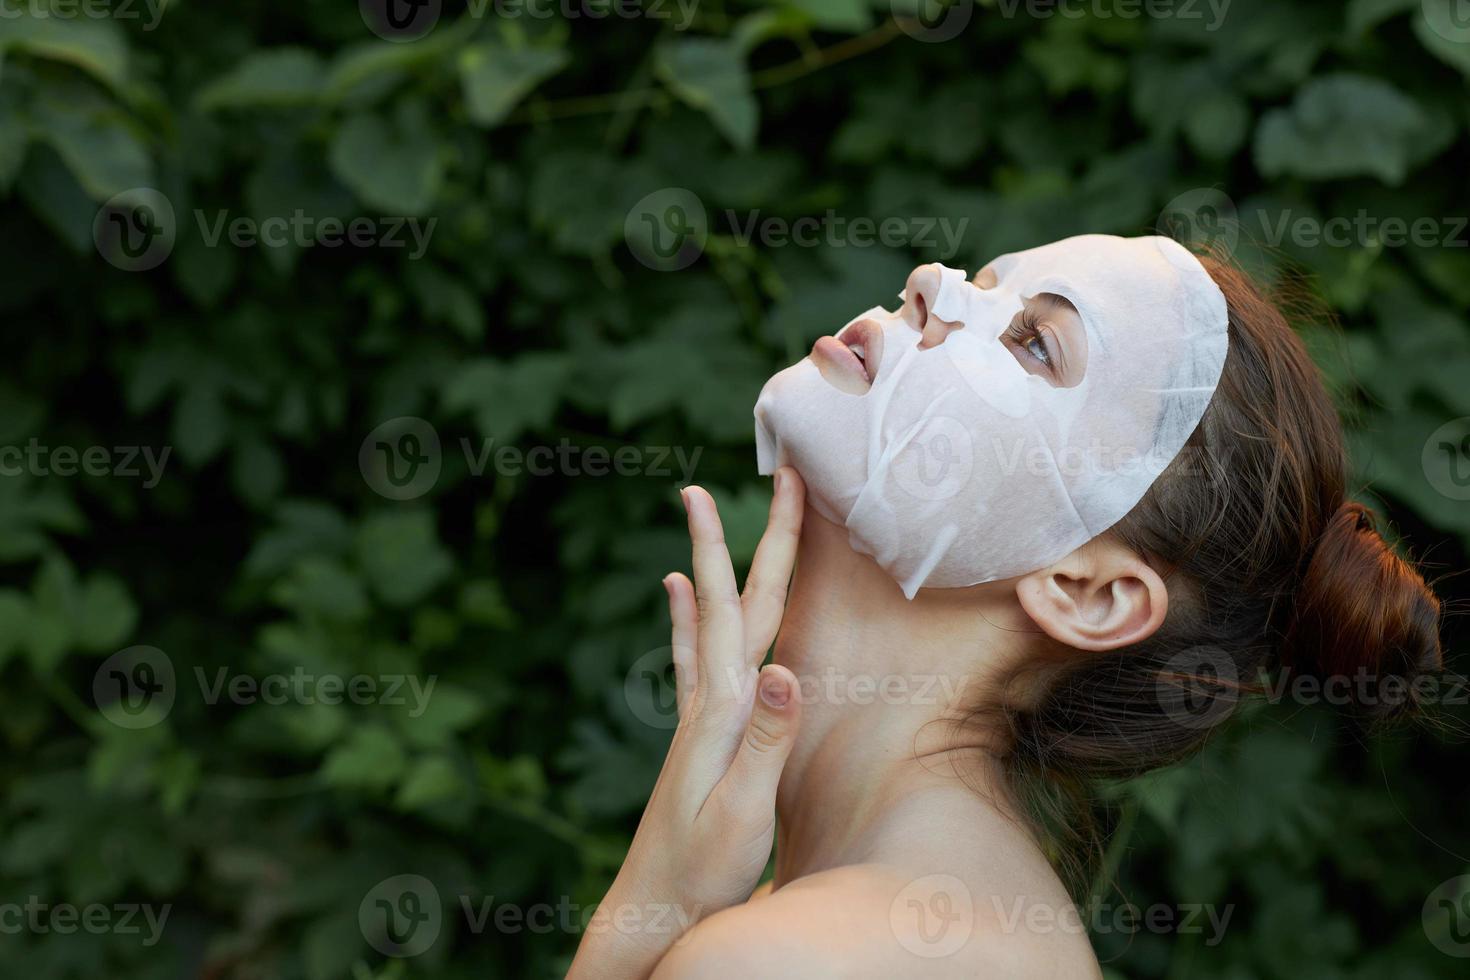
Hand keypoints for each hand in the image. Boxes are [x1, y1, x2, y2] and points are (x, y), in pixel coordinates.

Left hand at [568, 468, 805, 979]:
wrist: (651, 908)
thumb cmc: (701, 871)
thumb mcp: (742, 812)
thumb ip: (764, 742)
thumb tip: (783, 668)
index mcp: (724, 708)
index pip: (748, 607)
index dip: (764, 542)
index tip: (784, 484)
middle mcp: (708, 699)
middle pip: (738, 598)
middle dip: (758, 534)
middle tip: (779, 476)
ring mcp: (698, 714)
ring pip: (717, 617)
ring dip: (718, 562)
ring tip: (707, 513)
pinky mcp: (698, 733)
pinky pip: (697, 654)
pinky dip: (690, 614)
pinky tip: (679, 593)